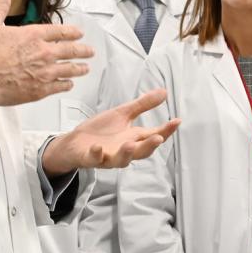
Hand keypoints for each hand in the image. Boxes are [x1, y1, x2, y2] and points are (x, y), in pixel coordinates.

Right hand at [0, 0, 93, 106]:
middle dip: (83, 51)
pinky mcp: (40, 90)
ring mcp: (44, 73)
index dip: (72, 32)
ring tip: (85, 68)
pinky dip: (66, 84)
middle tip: (90, 52)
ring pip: (69, 69)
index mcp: (33, 35)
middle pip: (71, 51)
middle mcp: (43, 53)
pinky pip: (60, 86)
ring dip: (79, 68)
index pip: (60, 32)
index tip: (79, 34)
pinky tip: (69, 84)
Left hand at [41, 89, 179, 177]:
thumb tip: (164, 92)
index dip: (166, 130)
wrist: (75, 142)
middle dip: (150, 146)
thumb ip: (143, 105)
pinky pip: (95, 159)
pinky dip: (96, 154)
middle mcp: (124, 150)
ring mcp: (108, 156)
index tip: (177, 121)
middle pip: (142, 152)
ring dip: (126, 153)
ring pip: (121, 160)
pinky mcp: (91, 158)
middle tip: (158, 138)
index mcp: (134, 138)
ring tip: (130, 145)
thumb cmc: (100, 131)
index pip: (154, 135)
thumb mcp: (123, 114)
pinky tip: (97, 147)